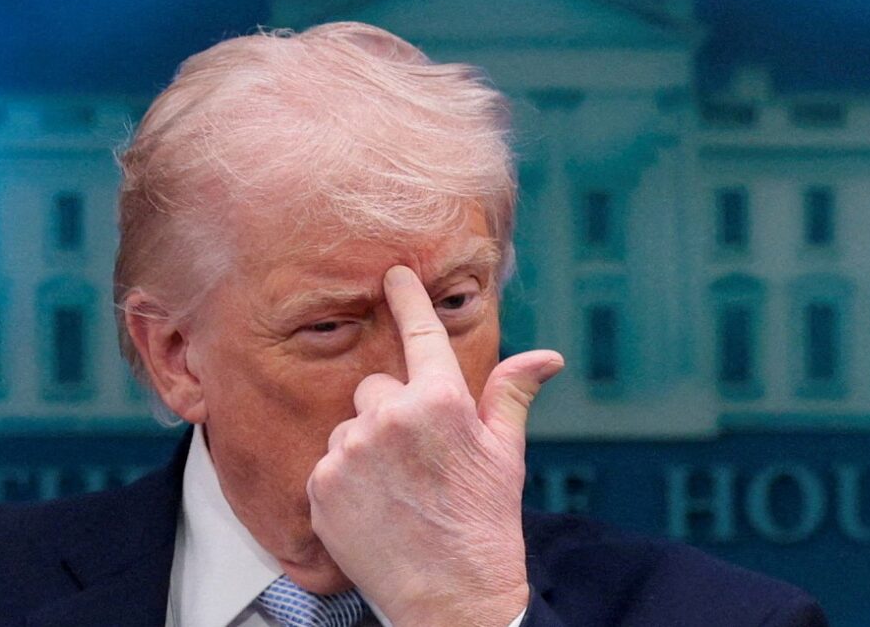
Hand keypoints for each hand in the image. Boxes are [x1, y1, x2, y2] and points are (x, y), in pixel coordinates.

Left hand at [306, 265, 563, 626]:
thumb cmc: (484, 522)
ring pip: (349, 426)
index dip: (406, 298)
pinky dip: (345, 481)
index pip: (419, 334)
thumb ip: (512, 394)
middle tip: (417, 458)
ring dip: (366, 447)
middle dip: (392, 411)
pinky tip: (373, 508)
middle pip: (375, 386)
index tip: (393, 274)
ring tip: (396, 490)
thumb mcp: (505, 454)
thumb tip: (547, 356)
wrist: (452, 597)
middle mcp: (390, 418)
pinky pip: (328, 463)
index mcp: (441, 401)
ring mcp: (350, 453)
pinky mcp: (321, 487)